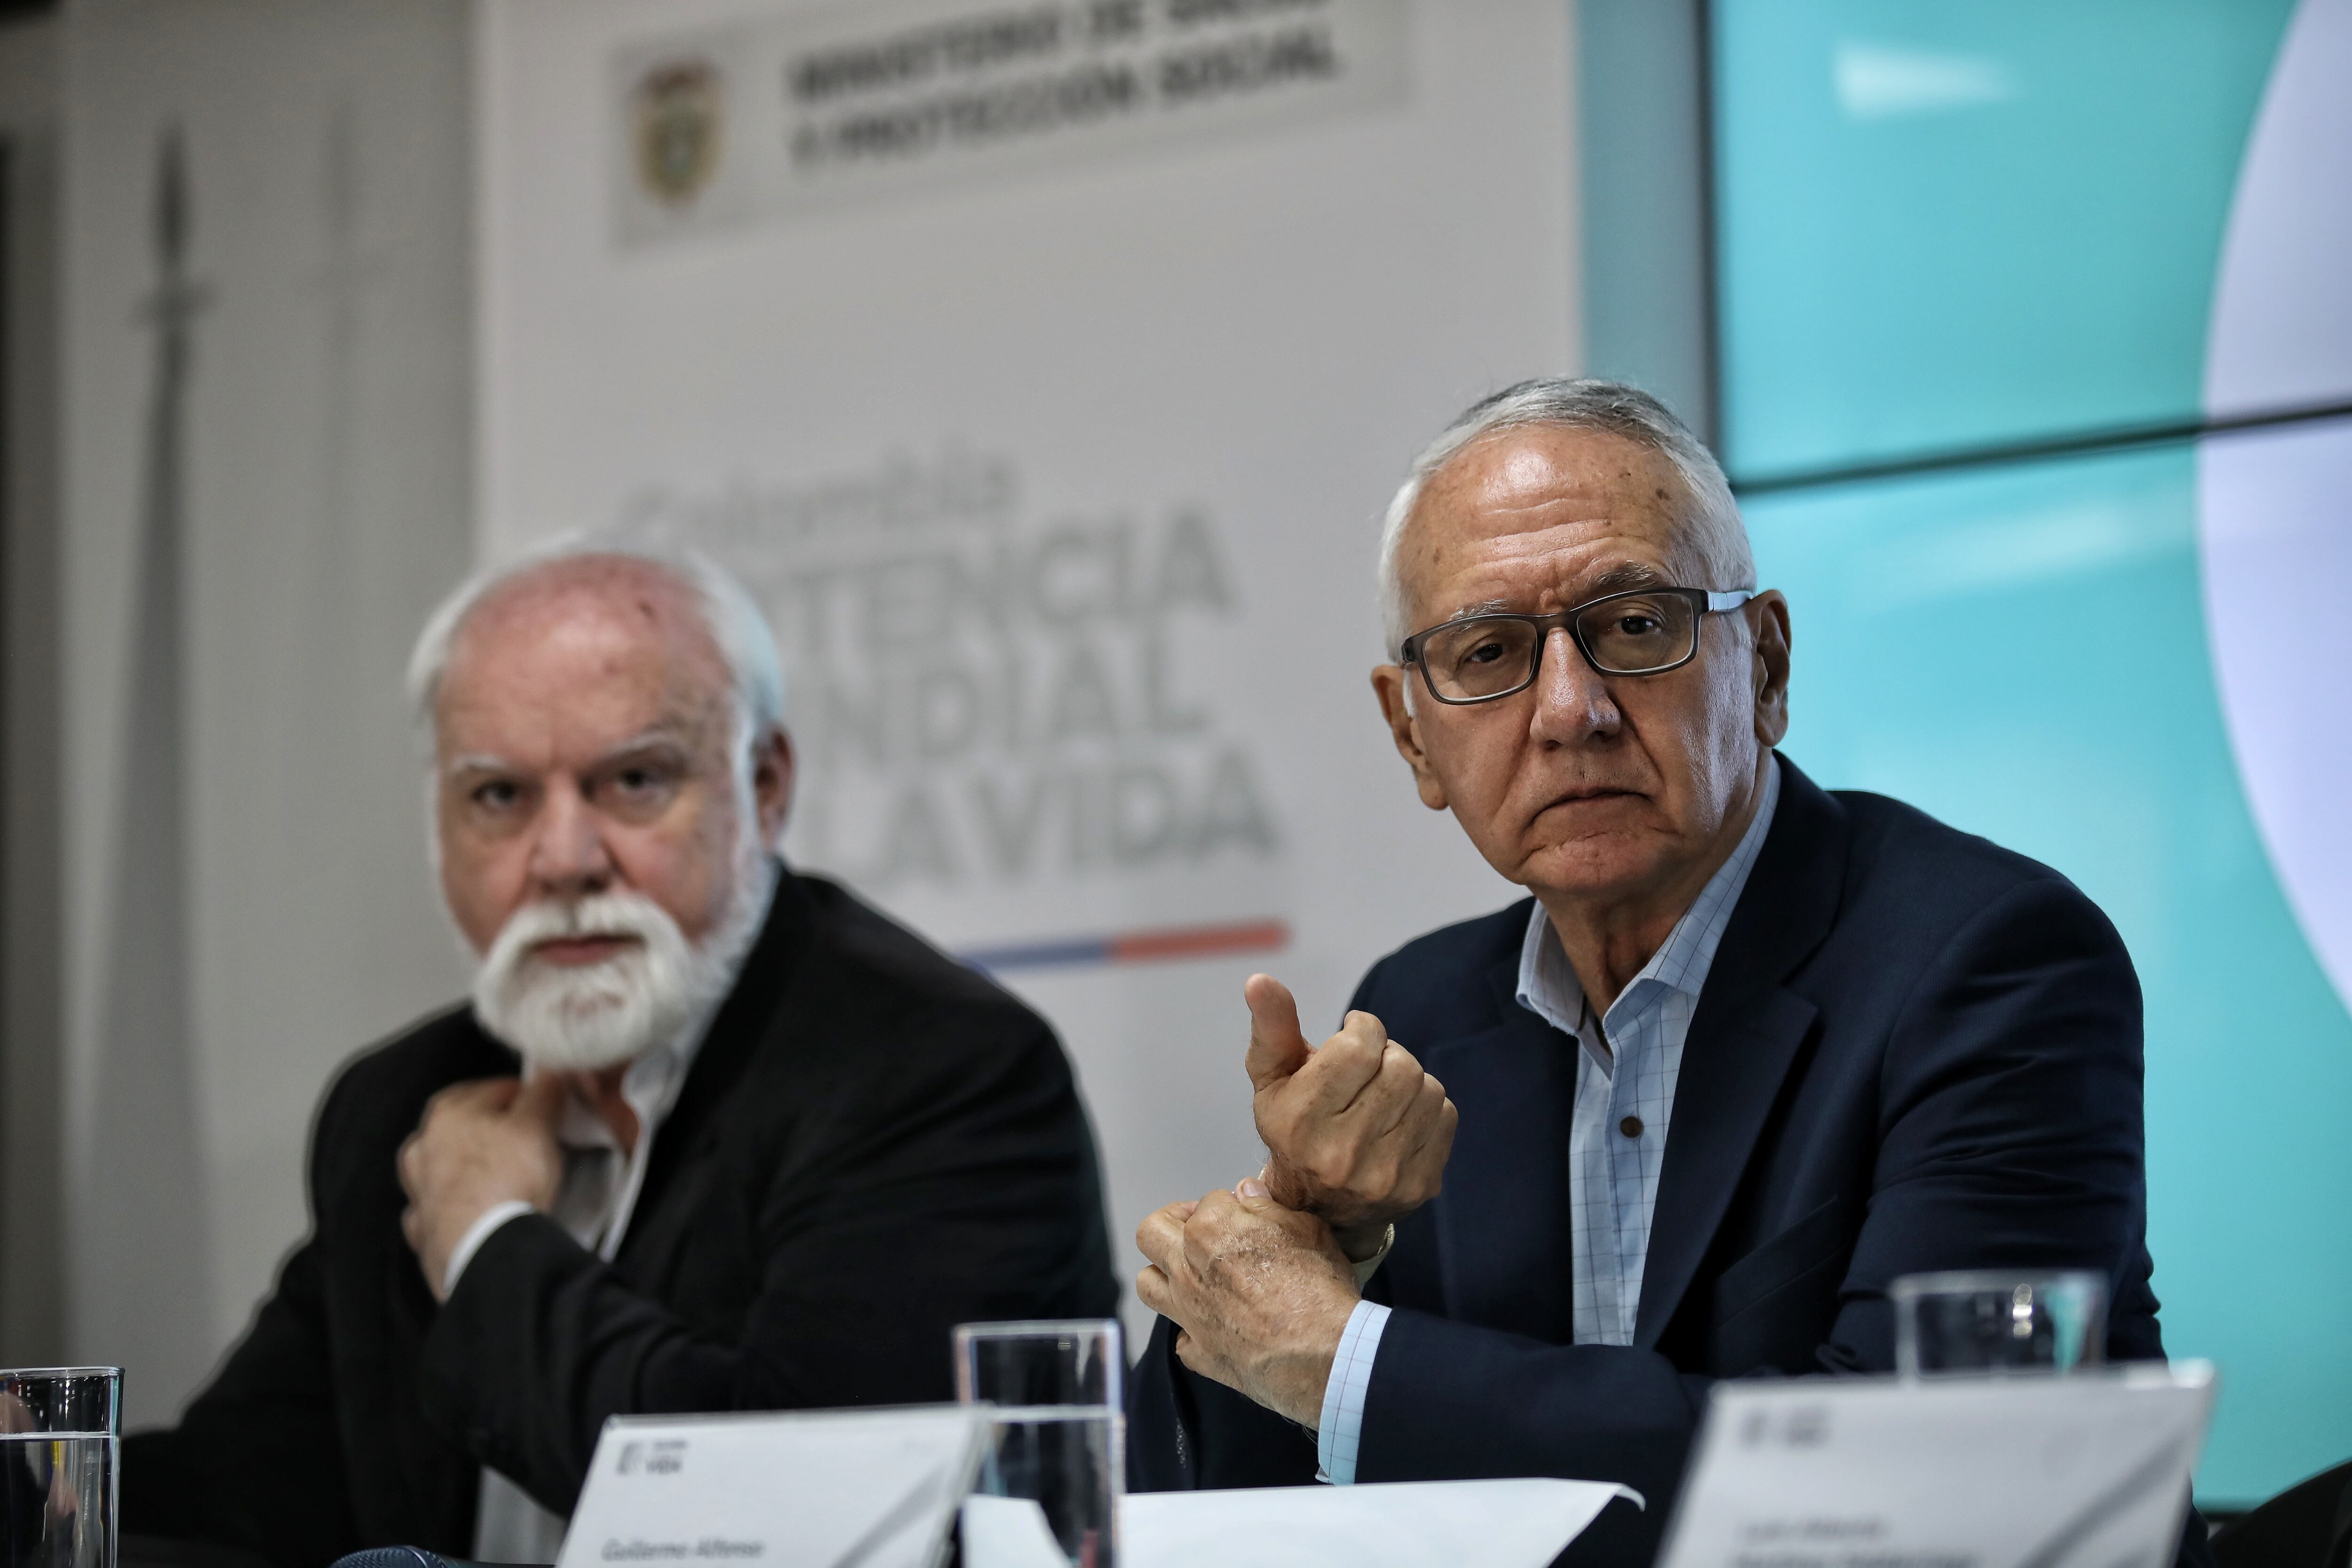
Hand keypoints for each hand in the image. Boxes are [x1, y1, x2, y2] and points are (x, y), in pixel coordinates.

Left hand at [397, 1074, 565, 1297]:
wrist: (483, 1251)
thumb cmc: (508, 1178)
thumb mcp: (537, 1124)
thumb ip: (543, 1092)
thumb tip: (548, 1073)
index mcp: (447, 1112)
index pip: (495, 1088)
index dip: (526, 1094)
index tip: (549, 1108)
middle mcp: (422, 1147)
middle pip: (461, 1126)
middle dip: (489, 1128)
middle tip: (525, 1139)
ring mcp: (417, 1191)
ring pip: (439, 1167)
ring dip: (461, 1166)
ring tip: (494, 1174)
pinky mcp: (421, 1230)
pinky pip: (435, 1209)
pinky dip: (453, 1206)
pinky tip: (472, 1211)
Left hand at [1134, 1178, 1360, 1425]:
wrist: (1320, 1355)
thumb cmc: (1318, 1288)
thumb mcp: (1306, 1229)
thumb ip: (1268, 1208)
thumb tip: (1247, 1192)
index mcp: (1211, 1230)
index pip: (1209, 1201)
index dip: (1231, 1205)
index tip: (1246, 1215)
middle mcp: (1187, 1268)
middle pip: (1152, 1232)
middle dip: (1172, 1223)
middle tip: (1200, 1229)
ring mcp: (1188, 1312)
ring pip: (1147, 1282)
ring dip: (1165, 1272)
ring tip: (1194, 1274)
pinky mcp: (1198, 1352)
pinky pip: (1180, 1337)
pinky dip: (1193, 1330)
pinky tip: (1216, 1326)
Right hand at [1245, 974, 1456, 1258]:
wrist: (1319, 1207)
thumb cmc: (1293, 1128)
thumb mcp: (1271, 1078)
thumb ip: (1271, 1028)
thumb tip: (1260, 981)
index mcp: (1303, 1121)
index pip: (1360, 1047)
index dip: (1363, 1028)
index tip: (1354, 1033)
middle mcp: (1343, 1154)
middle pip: (1401, 1066)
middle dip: (1387, 1054)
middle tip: (1369, 1065)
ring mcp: (1386, 1175)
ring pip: (1428, 1088)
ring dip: (1409, 1080)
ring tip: (1383, 1092)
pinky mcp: (1420, 1187)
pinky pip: (1445, 1116)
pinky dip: (1427, 1107)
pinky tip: (1401, 1118)